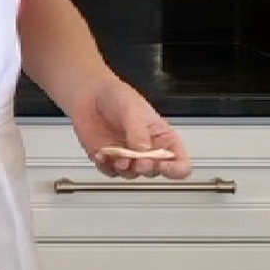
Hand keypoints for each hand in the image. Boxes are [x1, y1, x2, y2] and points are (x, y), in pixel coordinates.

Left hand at [69, 76, 190, 178]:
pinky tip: (101, 154)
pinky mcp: (108, 159)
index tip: (164, 165)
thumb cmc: (117, 96)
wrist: (90, 94)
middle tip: (138, 160)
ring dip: (125, 169)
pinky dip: (105, 166)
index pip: (179, 163)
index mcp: (162, 138)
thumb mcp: (132, 109)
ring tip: (118, 158)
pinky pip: (109, 171)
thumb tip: (143, 150)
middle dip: (146, 168)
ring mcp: (128, 156)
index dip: (176, 169)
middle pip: (155, 172)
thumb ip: (138, 131)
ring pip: (132, 175)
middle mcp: (147, 151)